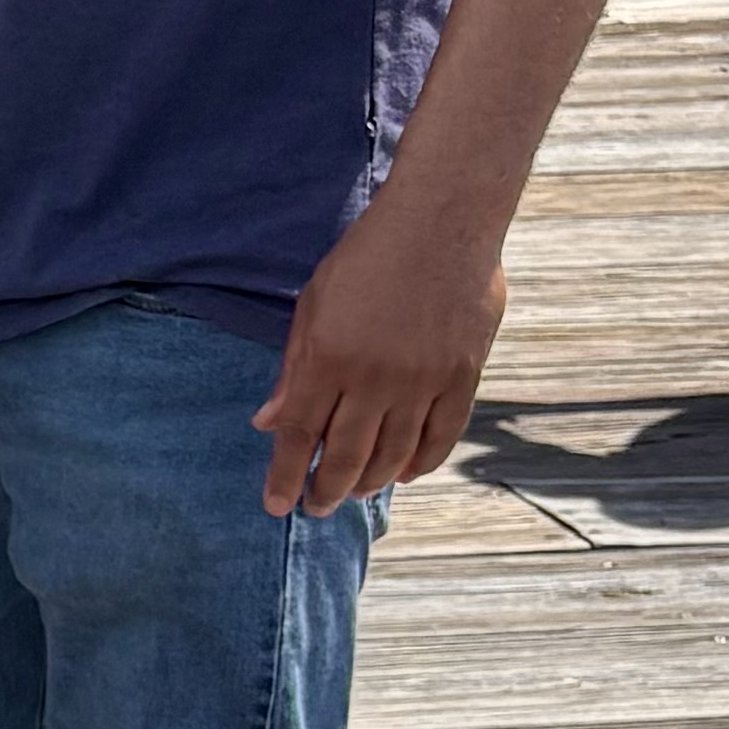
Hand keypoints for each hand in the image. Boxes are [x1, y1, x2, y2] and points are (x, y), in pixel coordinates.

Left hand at [257, 192, 502, 515]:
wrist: (442, 220)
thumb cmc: (368, 257)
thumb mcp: (313, 306)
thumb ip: (293, 370)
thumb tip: (266, 423)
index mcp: (328, 359)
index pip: (298, 435)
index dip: (284, 477)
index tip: (276, 506)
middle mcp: (374, 378)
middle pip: (345, 456)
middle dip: (325, 491)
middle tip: (316, 508)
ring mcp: (422, 380)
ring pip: (393, 455)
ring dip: (370, 482)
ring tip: (356, 492)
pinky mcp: (462, 376)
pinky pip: (441, 436)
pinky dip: (421, 462)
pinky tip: (404, 473)